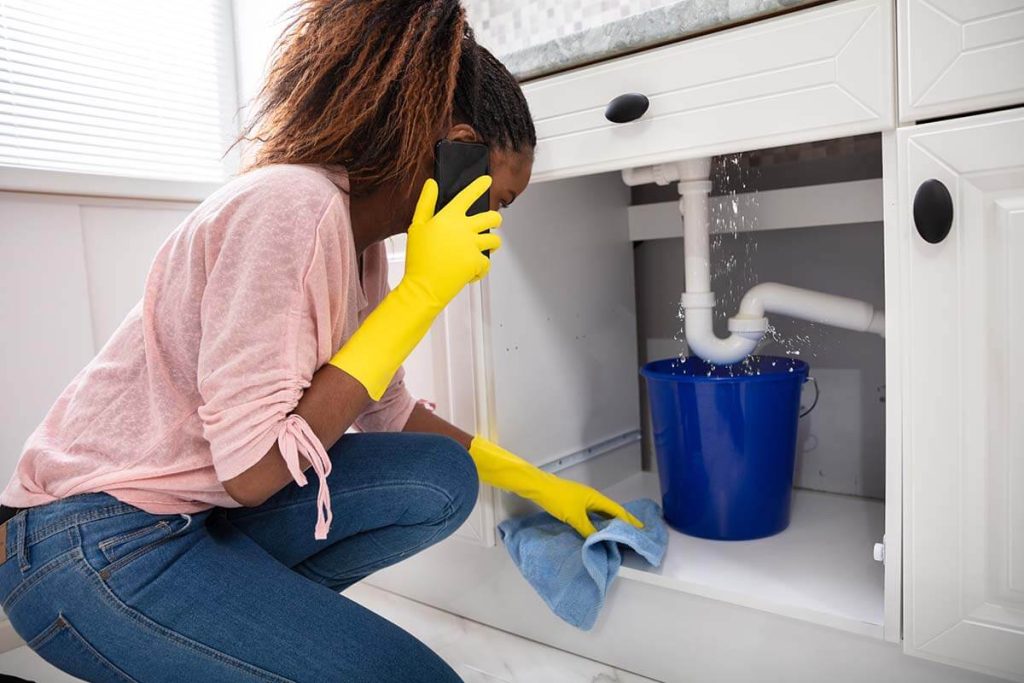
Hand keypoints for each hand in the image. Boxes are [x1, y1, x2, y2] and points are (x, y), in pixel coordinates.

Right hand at [327, 176, 500, 399]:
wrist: (423, 287)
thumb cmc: (418, 258)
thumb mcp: (417, 227)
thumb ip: (426, 204)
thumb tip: (432, 183)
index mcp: (448, 217)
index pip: (467, 195)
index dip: (479, 185)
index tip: (487, 179)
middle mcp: (464, 228)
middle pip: (492, 218)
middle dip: (495, 220)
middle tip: (493, 223)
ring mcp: (473, 246)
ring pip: (495, 241)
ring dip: (493, 244)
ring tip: (484, 248)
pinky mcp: (478, 262)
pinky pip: (488, 262)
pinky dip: (481, 268)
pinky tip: (470, 271)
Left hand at [468, 437, 643, 537]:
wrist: (537, 488)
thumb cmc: (557, 499)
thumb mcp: (574, 517)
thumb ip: (588, 530)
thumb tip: (600, 541)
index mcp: (596, 498)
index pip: (618, 511)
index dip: (630, 521)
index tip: (642, 530)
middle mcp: (592, 498)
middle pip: (611, 512)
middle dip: (622, 523)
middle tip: (632, 535)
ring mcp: (582, 500)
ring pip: (600, 514)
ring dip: (609, 524)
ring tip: (617, 536)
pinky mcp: (573, 504)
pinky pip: (591, 515)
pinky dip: (597, 524)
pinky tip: (595, 531)